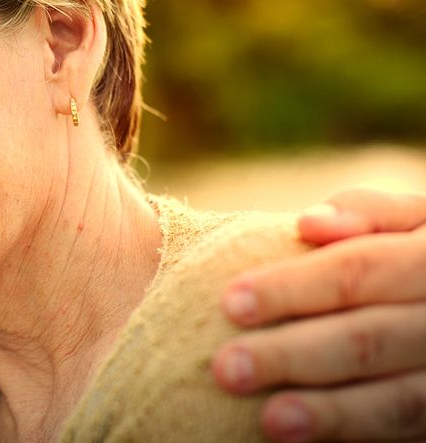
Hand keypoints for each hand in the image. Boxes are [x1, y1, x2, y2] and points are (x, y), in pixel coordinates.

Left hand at [212, 189, 425, 441]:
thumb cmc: (422, 259)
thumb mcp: (418, 222)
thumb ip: (370, 213)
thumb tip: (308, 222)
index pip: (359, 270)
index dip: (293, 287)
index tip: (230, 303)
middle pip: (370, 339)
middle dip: (294, 354)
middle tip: (227, 368)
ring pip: (403, 401)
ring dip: (334, 413)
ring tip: (271, 420)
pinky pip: (413, 431)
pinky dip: (360, 434)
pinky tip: (309, 442)